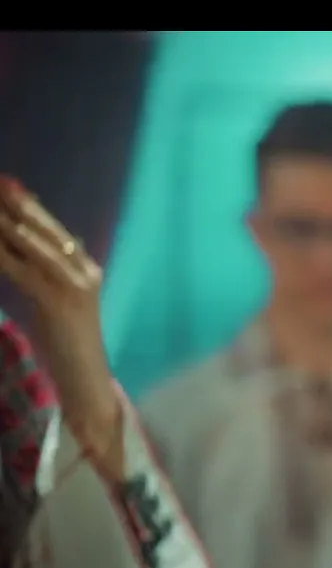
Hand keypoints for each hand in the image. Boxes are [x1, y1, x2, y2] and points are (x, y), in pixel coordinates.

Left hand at [0, 176, 122, 480]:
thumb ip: (46, 278)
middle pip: (47, 231)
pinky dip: (6, 254)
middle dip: (19, 206)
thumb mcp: (56, 305)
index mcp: (88, 270)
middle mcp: (86, 272)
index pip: (56, 231)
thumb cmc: (69, 348)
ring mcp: (75, 286)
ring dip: (9, 224)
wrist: (86, 381)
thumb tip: (22, 252)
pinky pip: (25, 271)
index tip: (9, 187)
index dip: (31, 208)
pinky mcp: (59, 302)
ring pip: (36, 246)